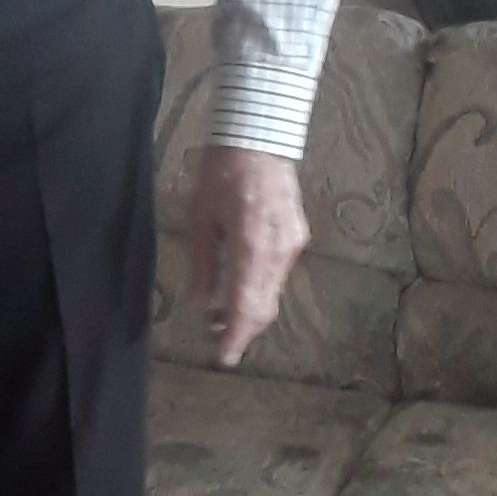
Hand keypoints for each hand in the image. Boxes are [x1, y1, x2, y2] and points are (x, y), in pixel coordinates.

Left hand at [187, 144, 308, 368]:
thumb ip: (201, 263)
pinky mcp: (298, 237)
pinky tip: (237, 288)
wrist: (260, 138)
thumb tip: (198, 304)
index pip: (245, 307)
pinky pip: (278, 274)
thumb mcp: (200, 217)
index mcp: (251, 247)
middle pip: (264, 307)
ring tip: (218, 318)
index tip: (222, 357)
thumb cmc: (220, 173)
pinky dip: (259, 289)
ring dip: (249, 311)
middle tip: (215, 341)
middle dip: (241, 330)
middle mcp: (279, 252)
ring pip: (273, 293)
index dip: (234, 336)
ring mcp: (293, 245)